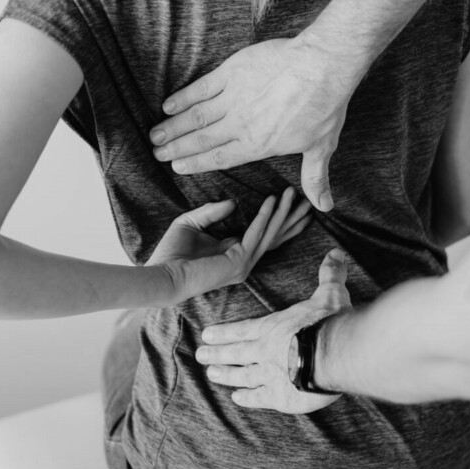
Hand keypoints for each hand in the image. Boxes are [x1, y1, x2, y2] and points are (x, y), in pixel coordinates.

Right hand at [150, 37, 363, 211]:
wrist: (322, 67)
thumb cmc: (323, 107)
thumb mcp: (321, 147)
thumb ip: (314, 178)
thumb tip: (324, 206)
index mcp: (257, 145)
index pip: (219, 158)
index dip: (195, 164)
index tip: (177, 167)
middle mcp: (239, 124)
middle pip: (201, 139)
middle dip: (176, 148)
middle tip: (157, 154)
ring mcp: (233, 97)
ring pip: (195, 116)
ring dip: (173, 127)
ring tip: (155, 135)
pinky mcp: (232, 72)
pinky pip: (201, 87)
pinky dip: (183, 97)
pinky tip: (168, 105)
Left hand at [150, 187, 310, 301]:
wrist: (162, 275)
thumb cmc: (171, 253)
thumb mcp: (191, 223)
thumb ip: (211, 212)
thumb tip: (233, 202)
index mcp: (233, 253)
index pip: (264, 235)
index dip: (279, 219)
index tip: (290, 201)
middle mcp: (243, 261)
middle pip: (275, 236)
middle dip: (291, 217)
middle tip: (307, 200)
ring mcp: (243, 264)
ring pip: (270, 234)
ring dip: (282, 213)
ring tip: (292, 193)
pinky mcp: (238, 263)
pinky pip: (255, 235)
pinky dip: (264, 217)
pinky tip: (271, 201)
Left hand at [195, 249, 351, 413]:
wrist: (335, 354)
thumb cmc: (331, 322)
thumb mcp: (330, 293)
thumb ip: (330, 275)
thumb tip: (336, 253)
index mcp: (273, 327)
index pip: (243, 329)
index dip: (224, 332)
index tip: (206, 335)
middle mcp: (265, 350)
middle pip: (236, 352)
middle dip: (216, 353)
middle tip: (199, 355)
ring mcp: (270, 375)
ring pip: (242, 375)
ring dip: (226, 375)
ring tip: (211, 375)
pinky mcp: (280, 396)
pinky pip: (259, 397)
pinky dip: (247, 398)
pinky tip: (237, 398)